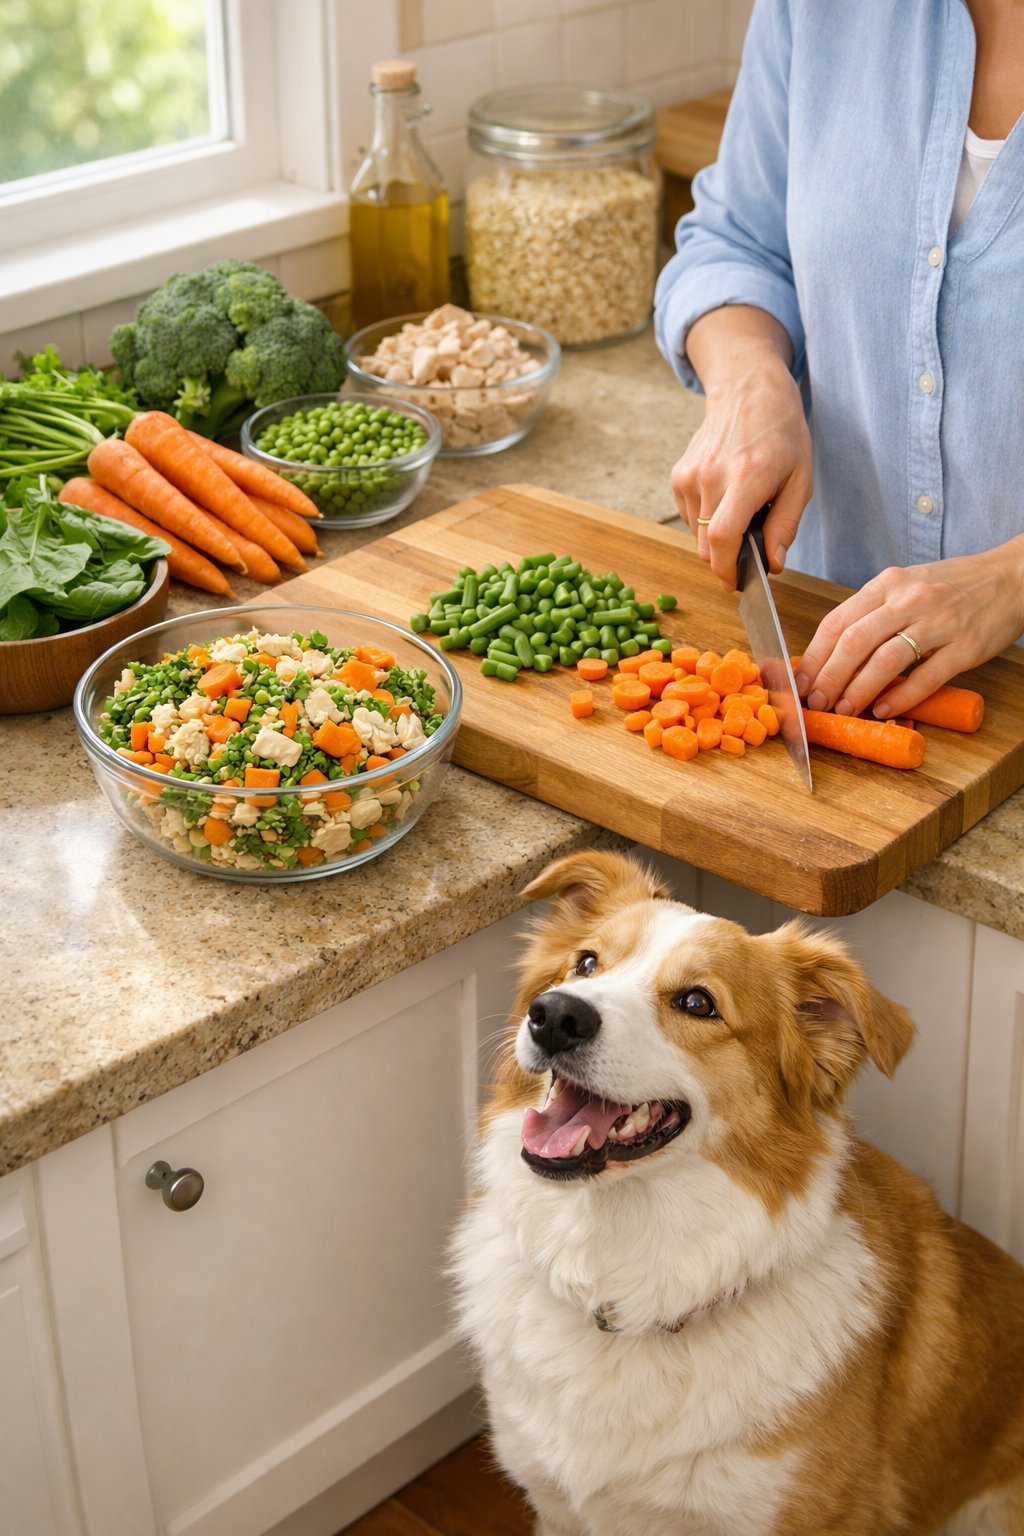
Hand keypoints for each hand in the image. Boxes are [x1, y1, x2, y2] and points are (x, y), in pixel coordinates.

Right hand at [672, 310, 812, 587]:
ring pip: (697, 535)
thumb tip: (774, 564)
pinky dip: (706, 521)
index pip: (723, 538)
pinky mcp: (678, 476)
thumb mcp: (800, 479)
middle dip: (726, 559)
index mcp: (746, 477)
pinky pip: (690, 518)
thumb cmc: (781, 433)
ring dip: (718, 538)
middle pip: (707, 545)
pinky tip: (726, 498)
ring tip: (742, 511)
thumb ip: (786, 525)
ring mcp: (689, 476)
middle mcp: (711, 477)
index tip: (736, 583)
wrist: (748, 390)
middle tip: (751, 548)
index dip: (727, 569)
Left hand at [796, 540, 1023, 718]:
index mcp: (889, 584)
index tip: (799, 680)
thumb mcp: (907, 586)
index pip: (837, 621)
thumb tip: (830, 654)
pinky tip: (884, 710)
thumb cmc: (953, 586)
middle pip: (854, 642)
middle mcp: (910, 599)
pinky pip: (926, 676)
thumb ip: (872, 613)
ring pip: (885, 660)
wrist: (1011, 578)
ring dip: (858, 690)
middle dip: (828, 677)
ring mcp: (939, 622)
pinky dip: (901, 697)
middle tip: (816, 702)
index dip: (813, 655)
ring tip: (844, 709)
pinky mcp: (965, 646)